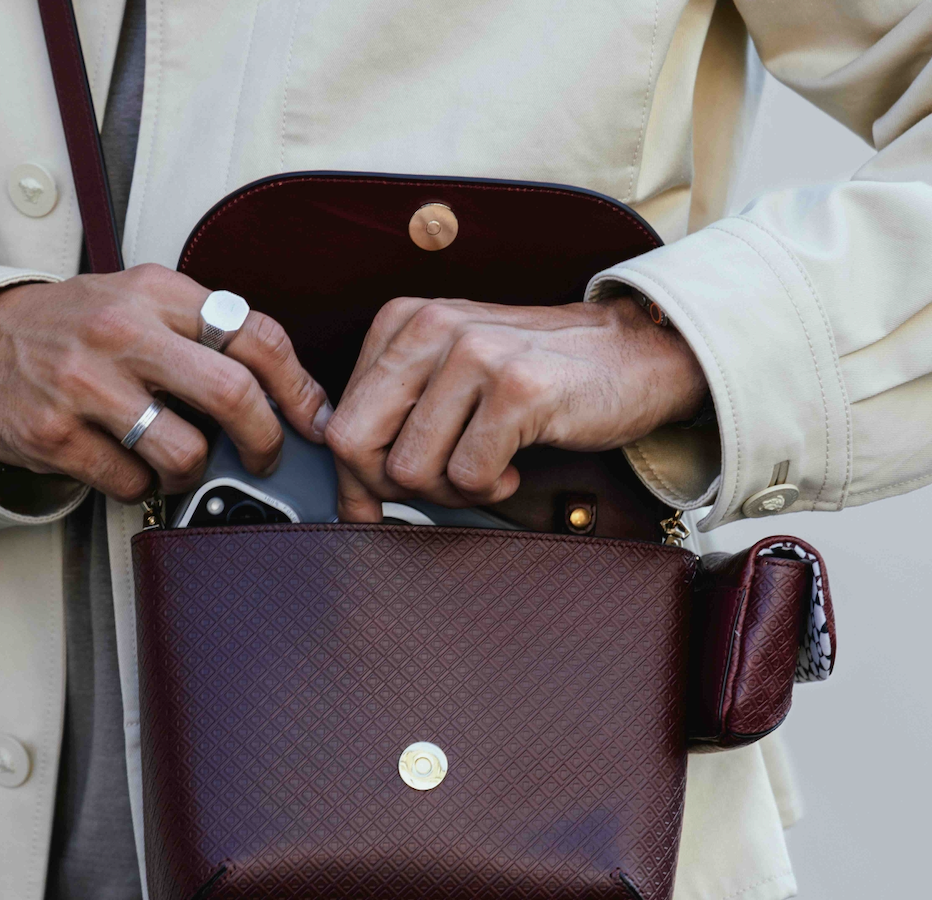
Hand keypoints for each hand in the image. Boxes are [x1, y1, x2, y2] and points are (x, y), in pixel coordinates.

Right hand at [0, 265, 330, 501]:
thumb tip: (284, 391)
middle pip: (234, 394)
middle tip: (266, 456)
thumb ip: (204, 331)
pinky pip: (131, 483)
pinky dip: (142, 486)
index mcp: (158, 293)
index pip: (256, 335)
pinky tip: (129, 464)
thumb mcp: (142, 301)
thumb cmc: (77, 327)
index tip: (313, 419)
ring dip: (195, 470)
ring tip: (179, 458)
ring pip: (185, 452)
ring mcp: (86, 384)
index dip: (299, 387)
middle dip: (266, 440)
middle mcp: (124, 332)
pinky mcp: (56, 433)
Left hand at [325, 295, 706, 520]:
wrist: (631, 354)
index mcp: (402, 323)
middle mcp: (431, 328)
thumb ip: (394, 428)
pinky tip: (513, 466)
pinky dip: (491, 487)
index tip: (383, 499)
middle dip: (389, 488)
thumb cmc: (535, 377)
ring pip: (410, 470)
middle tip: (438, 486)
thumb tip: (349, 503)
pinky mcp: (517, 389)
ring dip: (448, 491)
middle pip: (356, 445)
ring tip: (485, 468)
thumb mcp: (449, 384)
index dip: (358, 478)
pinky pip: (469, 477)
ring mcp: (475, 355)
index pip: (340, 422)